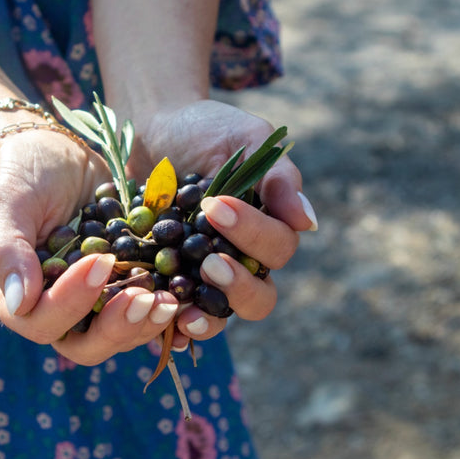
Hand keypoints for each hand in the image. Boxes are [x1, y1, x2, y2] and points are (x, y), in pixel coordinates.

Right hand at [0, 130, 179, 364]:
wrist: (59, 153)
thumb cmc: (24, 175)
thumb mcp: (9, 203)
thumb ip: (8, 250)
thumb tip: (19, 301)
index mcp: (17, 299)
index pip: (42, 321)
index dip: (71, 302)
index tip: (99, 262)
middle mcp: (56, 311)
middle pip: (85, 346)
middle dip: (117, 327)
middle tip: (145, 299)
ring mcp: (94, 305)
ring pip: (120, 336)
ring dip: (146, 324)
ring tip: (169, 300)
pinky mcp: (124, 290)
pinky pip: (145, 314)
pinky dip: (164, 310)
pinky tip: (185, 295)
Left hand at [127, 99, 317, 346]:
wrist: (152, 128)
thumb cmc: (207, 130)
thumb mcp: (246, 139)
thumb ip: (278, 177)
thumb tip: (307, 222)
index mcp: (267, 231)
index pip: (276, 248)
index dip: (253, 234)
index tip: (217, 206)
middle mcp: (241, 261)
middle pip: (258, 298)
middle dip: (237, 287)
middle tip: (209, 265)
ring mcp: (202, 277)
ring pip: (218, 316)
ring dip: (207, 320)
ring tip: (186, 314)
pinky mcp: (165, 282)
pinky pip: (172, 315)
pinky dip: (168, 328)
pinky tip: (154, 330)